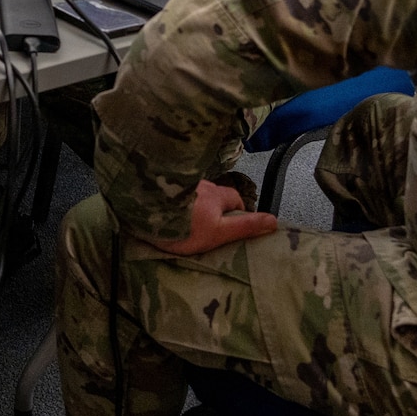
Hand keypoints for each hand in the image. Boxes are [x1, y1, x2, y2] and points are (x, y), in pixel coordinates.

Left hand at [139, 179, 277, 255]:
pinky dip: (173, 202)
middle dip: (213, 207)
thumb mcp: (219, 232)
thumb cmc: (184, 226)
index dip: (236, 212)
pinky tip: (166, 215)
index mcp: (216, 194)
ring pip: (192, 194)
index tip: (230, 227)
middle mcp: (198, 184)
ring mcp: (178, 184)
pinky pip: (172, 194)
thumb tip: (273, 221)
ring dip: (192, 204)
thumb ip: (245, 226)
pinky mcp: (159, 187)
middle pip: (213, 194)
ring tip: (184, 222)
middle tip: (206, 227)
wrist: (143, 213)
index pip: (234, 198)